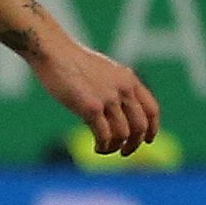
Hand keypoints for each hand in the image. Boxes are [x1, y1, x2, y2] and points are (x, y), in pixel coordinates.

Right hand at [34, 39, 160, 157]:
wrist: (53, 52)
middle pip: (140, 125)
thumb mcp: (102, 70)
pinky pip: (105, 135)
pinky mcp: (91, 107)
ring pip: (123, 134)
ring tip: (104, 150)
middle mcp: (124, 89)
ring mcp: (108, 98)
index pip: (152, 110)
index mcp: (129, 79)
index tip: (147, 140)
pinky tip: (97, 147)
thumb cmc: (70, 61)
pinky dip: (104, 146)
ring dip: (116, 147)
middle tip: (125, 152)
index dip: (152, 129)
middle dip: (135, 143)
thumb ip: (113, 86)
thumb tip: (115, 104)